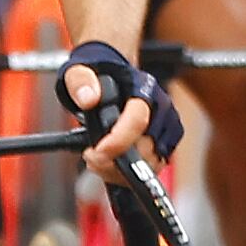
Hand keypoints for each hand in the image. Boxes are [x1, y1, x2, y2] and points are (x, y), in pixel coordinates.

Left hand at [55, 37, 175, 176]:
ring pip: (151, 164)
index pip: (138, 120)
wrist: (112, 77)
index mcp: (144, 88)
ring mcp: (166, 127)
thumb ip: (80, 81)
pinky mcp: (166, 143)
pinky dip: (129, 174)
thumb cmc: (98, 75)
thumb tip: (88, 98)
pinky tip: (111, 163)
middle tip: (90, 155)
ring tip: (98, 158)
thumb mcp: (79, 72)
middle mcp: (161, 108)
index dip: (117, 142)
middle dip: (114, 161)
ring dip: (120, 170)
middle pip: (146, 149)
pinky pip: (152, 168)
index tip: (95, 152)